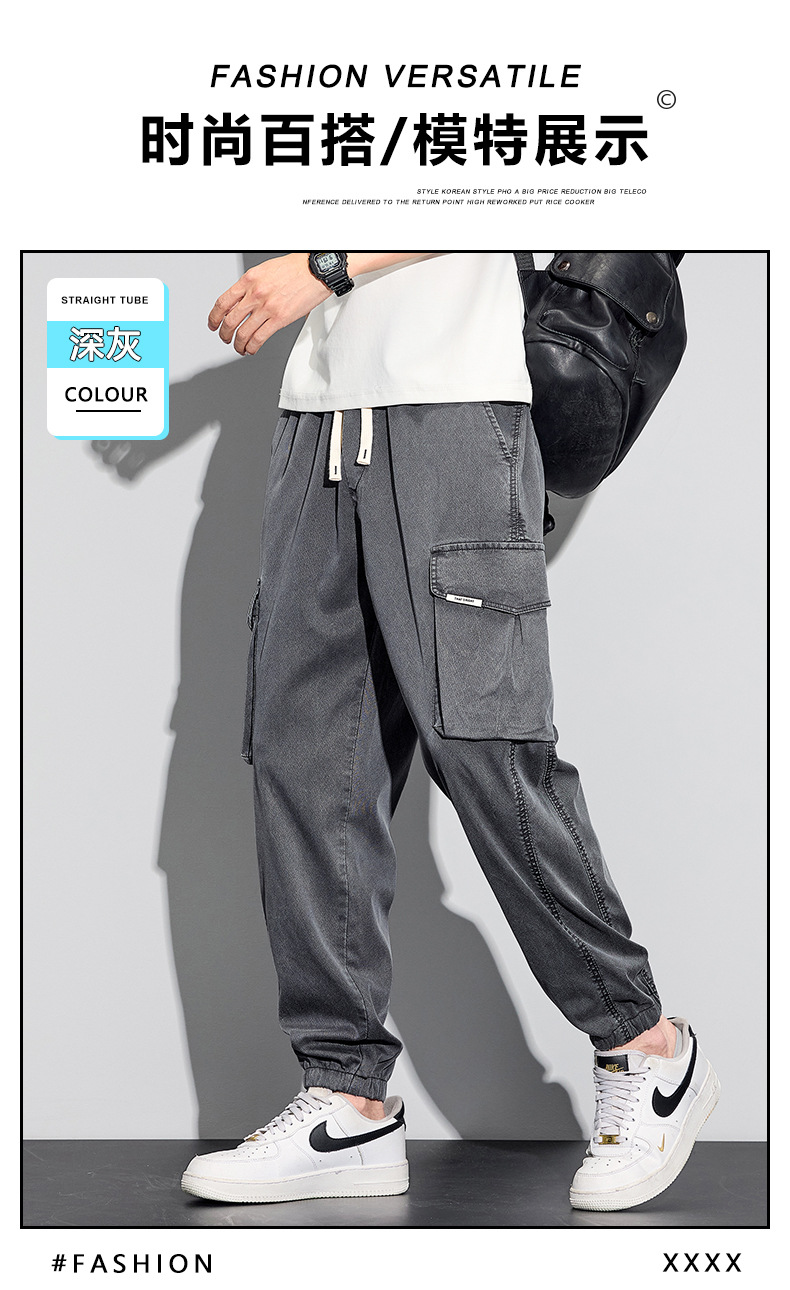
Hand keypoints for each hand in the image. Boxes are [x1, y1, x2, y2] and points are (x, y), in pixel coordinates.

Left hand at [208, 254, 330, 355]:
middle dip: (224, 334)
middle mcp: (255, 294)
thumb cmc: (295, 268)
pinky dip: (252, 347)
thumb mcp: (264, 271)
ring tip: (239, 347)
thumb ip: (250, 286)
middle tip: (225, 338)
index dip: (214, 317)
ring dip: (237, 344)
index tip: (213, 324)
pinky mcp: (280, 319)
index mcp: (249, 280)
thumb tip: (241, 301)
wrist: (315, 270)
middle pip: (230, 320)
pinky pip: (259, 338)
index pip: (223, 302)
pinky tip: (251, 349)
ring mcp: (267, 307)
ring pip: (243, 332)